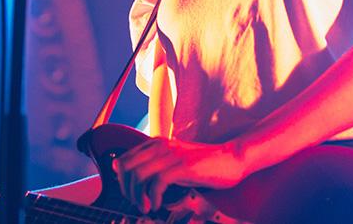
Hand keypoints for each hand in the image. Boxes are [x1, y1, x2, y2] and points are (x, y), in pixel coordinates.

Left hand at [112, 138, 246, 212]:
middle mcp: (160, 146)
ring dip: (138, 196)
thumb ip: (156, 166)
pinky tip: (159, 205)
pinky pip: (156, 183)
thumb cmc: (204, 164)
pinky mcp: (182, 167)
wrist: (231, 158)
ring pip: (137, 175)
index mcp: (156, 144)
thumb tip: (136, 182)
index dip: (121, 181)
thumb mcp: (175, 162)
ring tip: (147, 207)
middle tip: (137, 203)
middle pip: (125, 167)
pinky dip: (153, 198)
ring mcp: (171, 155)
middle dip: (126, 190)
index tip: (130, 194)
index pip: (122, 159)